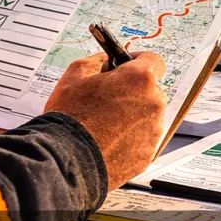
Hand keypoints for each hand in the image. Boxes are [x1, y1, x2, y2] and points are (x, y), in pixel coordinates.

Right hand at [45, 52, 166, 188]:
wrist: (66, 160)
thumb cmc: (70, 116)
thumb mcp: (75, 75)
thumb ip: (97, 60)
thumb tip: (106, 60)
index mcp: (139, 79)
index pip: (153, 60)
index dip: (138, 61)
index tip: (125, 65)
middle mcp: (153, 103)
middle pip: (150, 90)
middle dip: (132, 91)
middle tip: (108, 98)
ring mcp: (153, 130)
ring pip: (147, 116)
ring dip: (132, 116)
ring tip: (105, 125)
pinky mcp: (148, 153)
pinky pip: (143, 139)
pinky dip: (130, 138)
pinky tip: (108, 141)